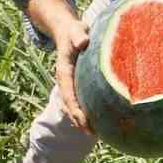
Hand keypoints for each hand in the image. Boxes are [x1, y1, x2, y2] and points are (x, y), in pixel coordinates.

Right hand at [54, 16, 90, 130]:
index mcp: (64, 71)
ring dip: (82, 119)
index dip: (75, 108)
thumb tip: (83, 42)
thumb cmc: (75, 30)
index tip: (83, 121)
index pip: (68, 93)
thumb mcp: (76, 29)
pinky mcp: (76, 84)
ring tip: (96, 133)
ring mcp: (70, 83)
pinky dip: (86, 111)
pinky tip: (98, 120)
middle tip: (92, 133)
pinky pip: (79, 100)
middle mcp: (65, 80)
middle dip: (79, 120)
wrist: (67, 31)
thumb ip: (79, 35)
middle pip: (70, 104)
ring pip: (73, 105)